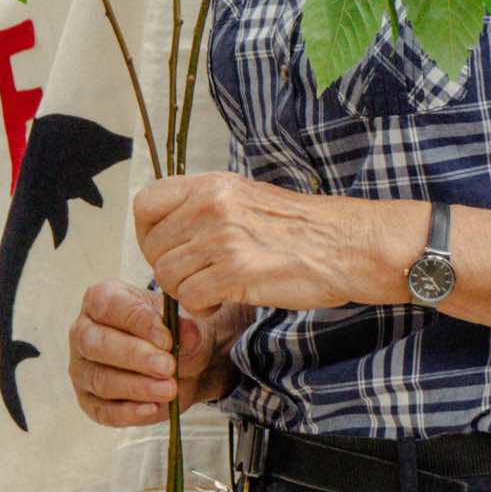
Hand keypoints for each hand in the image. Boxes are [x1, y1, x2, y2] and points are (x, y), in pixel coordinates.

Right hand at [68, 280, 237, 427]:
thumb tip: (188, 334)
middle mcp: (83, 332)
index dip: (137, 321)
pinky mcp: (89, 402)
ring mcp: (82, 369)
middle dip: (134, 356)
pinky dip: (129, 412)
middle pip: (95, 343)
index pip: (108, 305)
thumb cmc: (172, 333)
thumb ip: (186, 328)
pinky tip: (152, 408)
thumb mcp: (184, 324)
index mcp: (100, 299)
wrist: (179, 365)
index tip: (167, 338)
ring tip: (169, 389)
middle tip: (168, 365)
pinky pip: (104, 411)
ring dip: (137, 387)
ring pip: (100, 380)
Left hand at [135, 170, 362, 315]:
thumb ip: (205, 207)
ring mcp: (223, 237)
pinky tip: (222, 301)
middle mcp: (211, 205)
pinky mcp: (236, 271)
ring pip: (167, 275)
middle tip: (196, 277)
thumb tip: (168, 229)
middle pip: (153, 247)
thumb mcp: (245, 197)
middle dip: (168, 270)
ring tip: (213, 289)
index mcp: (211, 184)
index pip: (145, 204)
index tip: (165, 250)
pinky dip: (202, 307)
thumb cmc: (300, 227)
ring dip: (185, 291)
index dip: (147, 234)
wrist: (345, 244)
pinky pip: (191, 297)